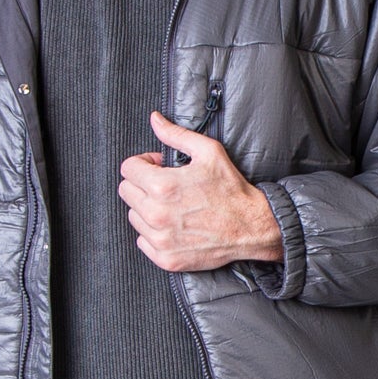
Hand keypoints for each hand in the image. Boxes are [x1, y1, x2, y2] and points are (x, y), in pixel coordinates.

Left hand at [118, 111, 284, 272]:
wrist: (250, 227)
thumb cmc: (231, 190)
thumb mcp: (208, 152)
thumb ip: (176, 135)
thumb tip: (154, 119)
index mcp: (163, 186)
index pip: (128, 169)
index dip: (143, 163)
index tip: (158, 167)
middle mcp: (157, 214)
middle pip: (126, 192)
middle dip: (142, 184)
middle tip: (166, 186)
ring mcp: (160, 239)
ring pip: (133, 217)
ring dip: (147, 209)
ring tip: (171, 206)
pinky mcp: (166, 259)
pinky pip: (142, 241)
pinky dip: (153, 233)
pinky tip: (173, 226)